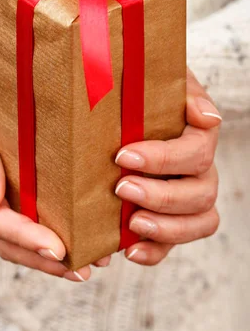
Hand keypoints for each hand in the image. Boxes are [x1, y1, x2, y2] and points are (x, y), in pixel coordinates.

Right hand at [0, 35, 107, 281]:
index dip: (22, 236)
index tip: (57, 248)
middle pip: (1, 234)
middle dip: (39, 256)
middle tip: (82, 269)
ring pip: (12, 231)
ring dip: (45, 253)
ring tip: (87, 263)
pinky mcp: (6, 173)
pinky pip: (23, 209)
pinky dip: (45, 228)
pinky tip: (77, 233)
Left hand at [115, 68, 220, 264]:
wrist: (125, 104)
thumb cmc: (143, 90)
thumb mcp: (160, 79)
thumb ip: (186, 91)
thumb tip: (208, 117)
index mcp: (199, 136)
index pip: (195, 153)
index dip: (163, 159)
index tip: (123, 155)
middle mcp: (201, 170)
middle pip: (201, 194)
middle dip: (161, 195)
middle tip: (122, 187)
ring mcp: (190, 196)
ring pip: (199, 222)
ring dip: (166, 227)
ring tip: (132, 223)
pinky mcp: (172, 218)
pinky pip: (176, 244)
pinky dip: (157, 251)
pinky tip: (131, 250)